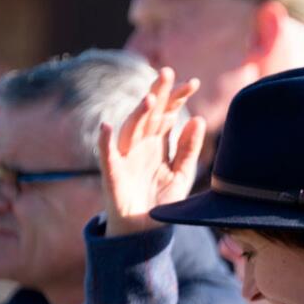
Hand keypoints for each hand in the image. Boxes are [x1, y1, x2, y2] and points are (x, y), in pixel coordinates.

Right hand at [98, 67, 205, 236]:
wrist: (145, 231)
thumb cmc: (162, 200)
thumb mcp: (182, 173)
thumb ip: (189, 148)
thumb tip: (198, 119)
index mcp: (158, 142)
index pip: (168, 113)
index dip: (178, 98)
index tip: (193, 83)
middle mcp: (141, 144)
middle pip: (149, 114)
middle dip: (158, 93)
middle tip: (167, 72)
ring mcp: (125, 157)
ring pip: (130, 129)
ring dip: (139, 114)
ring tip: (150, 99)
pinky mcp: (112, 174)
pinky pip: (106, 155)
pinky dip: (104, 141)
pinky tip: (107, 126)